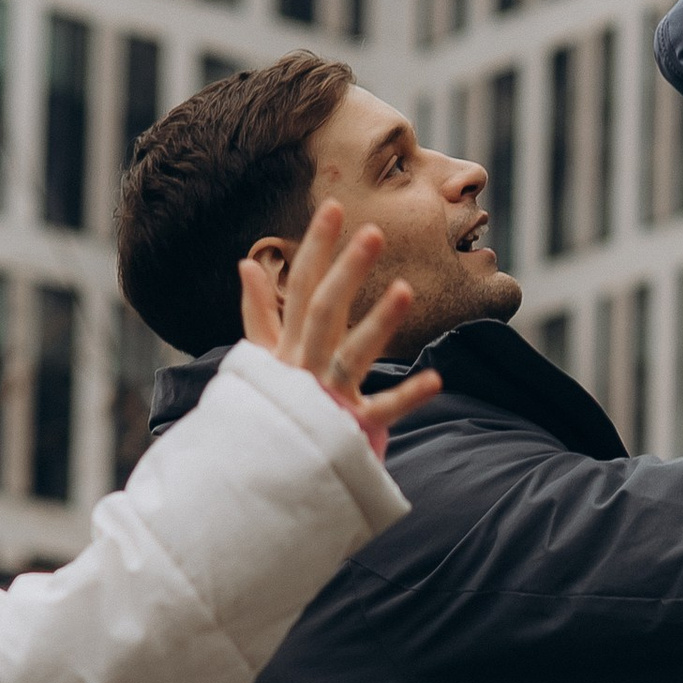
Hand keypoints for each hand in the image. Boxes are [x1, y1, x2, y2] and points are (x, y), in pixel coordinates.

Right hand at [241, 202, 440, 460]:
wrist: (265, 474)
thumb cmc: (271, 409)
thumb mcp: (260, 358)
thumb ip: (256, 312)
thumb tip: (245, 263)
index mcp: (288, 345)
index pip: (301, 286)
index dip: (316, 246)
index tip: (333, 207)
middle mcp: (304, 365)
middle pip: (325, 310)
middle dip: (347, 271)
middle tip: (373, 232)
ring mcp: (326, 396)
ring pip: (352, 354)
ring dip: (378, 323)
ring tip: (407, 290)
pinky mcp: (348, 427)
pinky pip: (380, 411)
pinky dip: (407, 397)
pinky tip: (436, 379)